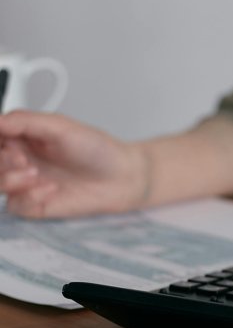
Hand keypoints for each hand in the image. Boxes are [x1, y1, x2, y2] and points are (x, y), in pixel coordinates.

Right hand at [0, 110, 149, 217]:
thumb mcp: (61, 126)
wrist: (124, 177)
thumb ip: (25, 121)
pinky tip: (50, 190)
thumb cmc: (99, 150)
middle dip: (1, 162)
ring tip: (34, 174)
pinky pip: (17, 206)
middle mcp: (22, 160)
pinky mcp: (39, 205)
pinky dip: (28, 198)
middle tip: (22, 160)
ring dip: (10, 179)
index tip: (6, 141)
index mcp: (23, 137)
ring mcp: (29, 184)